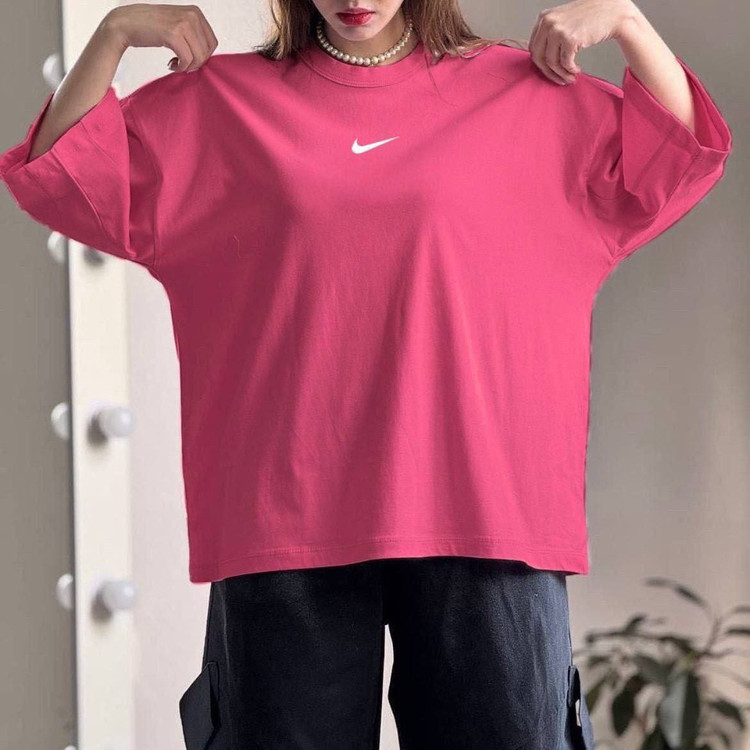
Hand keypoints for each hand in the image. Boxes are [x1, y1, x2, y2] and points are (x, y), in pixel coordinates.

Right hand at [100, 3, 218, 72]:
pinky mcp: (173, 34)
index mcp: (196, 12)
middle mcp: (192, 15)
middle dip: (196, 63)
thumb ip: (194, 34)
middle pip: (207, 52)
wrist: (126, 23)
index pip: (213, 43)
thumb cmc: (152, 27)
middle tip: (181, 64)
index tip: (189, 59)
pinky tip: (170, 64)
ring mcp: (183, 24)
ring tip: (175, 64)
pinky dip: (180, 68)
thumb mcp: (178, 24)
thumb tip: (209, 56)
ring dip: (188, 67)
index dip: (203, 56)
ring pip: (199, 58)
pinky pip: (187, 60)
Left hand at [528, 0, 641, 84]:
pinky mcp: (569, 39)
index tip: (550, 71)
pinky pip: (564, 63)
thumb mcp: (564, 20)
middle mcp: (548, 22)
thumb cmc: (591, 17)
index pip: (534, 47)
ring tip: (569, 78)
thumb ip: (550, 35)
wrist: (613, 12)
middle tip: (559, 79)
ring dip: (560, 74)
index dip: (542, 63)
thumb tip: (541, 60)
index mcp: (544, 18)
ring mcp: (557, 30)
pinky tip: (576, 70)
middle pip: (539, 57)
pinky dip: (570, 70)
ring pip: (551, 63)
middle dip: (549, 72)